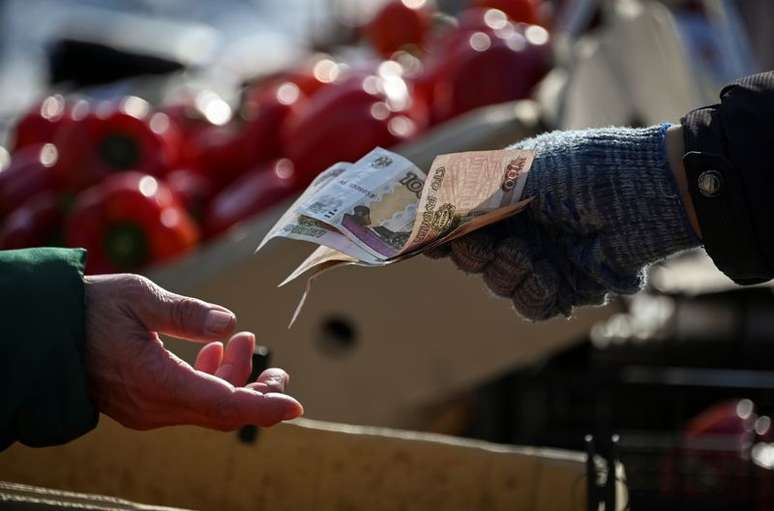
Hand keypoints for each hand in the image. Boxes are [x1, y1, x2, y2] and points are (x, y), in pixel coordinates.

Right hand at [83, 274, 302, 430]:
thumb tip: (229, 324)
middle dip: (257, 393)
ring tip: (241, 341)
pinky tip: (212, 350)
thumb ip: (187, 313)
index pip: (224, 405)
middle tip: (279, 370)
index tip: (294, 404)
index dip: (263, 406)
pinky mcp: (143, 403)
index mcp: (156, 382)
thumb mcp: (139, 298)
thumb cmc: (89, 309)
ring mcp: (147, 409)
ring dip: (232, 379)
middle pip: (222, 412)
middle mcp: (154, 406)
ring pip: (206, 406)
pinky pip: (188, 401)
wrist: (43, 333)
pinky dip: (209, 380)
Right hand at [428, 125, 700, 319]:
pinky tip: (550, 277)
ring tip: (532, 257)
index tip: (419, 244)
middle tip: (481, 244)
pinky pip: (530, 305)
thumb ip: (471, 196)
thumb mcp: (519, 172)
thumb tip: (424, 211)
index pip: (460, 220)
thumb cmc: (583, 169)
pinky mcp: (565, 286)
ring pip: (498, 284)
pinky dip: (535, 293)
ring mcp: (542, 258)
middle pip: (471, 257)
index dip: (439, 234)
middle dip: (473, 254)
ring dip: (508, 272)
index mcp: (505, 197)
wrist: (644, 194)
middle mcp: (520, 228)